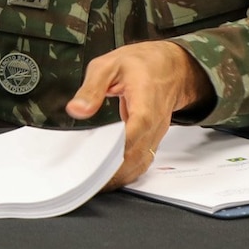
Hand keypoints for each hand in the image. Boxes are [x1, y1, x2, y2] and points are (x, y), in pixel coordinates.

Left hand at [67, 40, 211, 190]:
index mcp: (146, 102)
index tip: (95, 162)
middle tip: (86, 180)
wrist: (171, 66)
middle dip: (113, 170)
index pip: (135, 131)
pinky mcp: (153, 138)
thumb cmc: (140, 64)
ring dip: (120, 175)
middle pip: (137, 154)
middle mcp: (155, 123)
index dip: (116, 148)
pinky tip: (110, 177)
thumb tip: (77, 109)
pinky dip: (127, 171)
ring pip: (141, 162)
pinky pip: (143, 159)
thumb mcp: (109, 65)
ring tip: (95, 184)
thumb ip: (92, 88)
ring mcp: (156, 133)